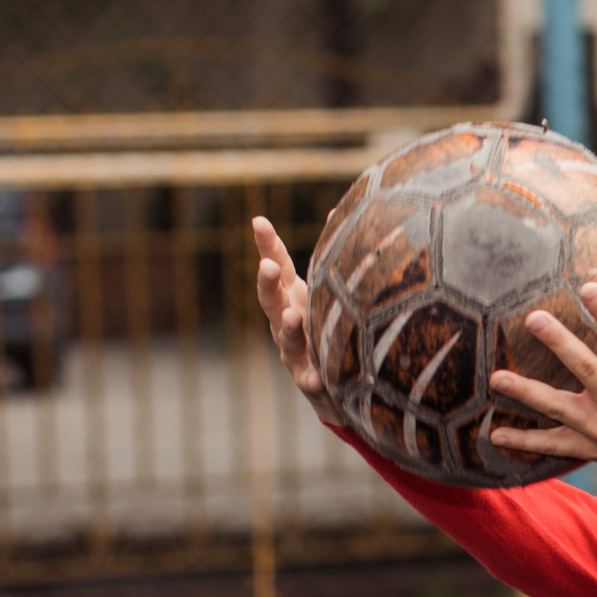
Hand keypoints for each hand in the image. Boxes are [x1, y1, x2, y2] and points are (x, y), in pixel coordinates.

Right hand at [252, 216, 347, 429]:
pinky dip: (313, 378)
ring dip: (289, 327)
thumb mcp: (328, 292)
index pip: (279, 265)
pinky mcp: (309, 381)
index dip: (267, 245)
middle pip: (272, 299)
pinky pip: (309, 380)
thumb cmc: (329, 329)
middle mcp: (287, 320)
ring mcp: (294, 352)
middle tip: (268, 267)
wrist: (337, 386)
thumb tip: (337, 211)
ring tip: (293, 317)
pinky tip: (319, 378)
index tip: (258, 221)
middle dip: (268, 283)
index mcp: (293, 295)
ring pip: (286, 338)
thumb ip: (329, 257)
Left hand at [489, 283, 596, 525]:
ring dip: (526, 393)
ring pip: (557, 407)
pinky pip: (552, 444)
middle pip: (584, 368)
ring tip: (497, 378)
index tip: (588, 287)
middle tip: (534, 318)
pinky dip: (523, 442)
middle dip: (559, 343)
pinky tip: (495, 435)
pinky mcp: (588, 446)